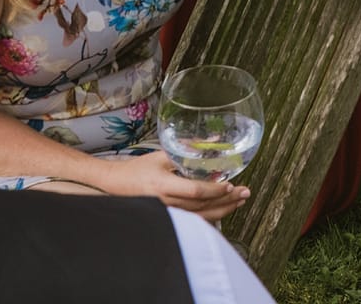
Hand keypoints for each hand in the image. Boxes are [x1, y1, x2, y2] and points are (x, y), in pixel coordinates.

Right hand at [109, 147, 248, 219]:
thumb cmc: (137, 169)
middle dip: (226, 201)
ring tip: (238, 202)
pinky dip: (210, 216)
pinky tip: (221, 210)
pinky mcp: (168, 218)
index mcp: (164, 185)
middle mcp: (166, 202)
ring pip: (200, 217)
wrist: (116, 186)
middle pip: (202, 206)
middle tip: (244, 193)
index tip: (230, 185)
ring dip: (222, 210)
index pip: (195, 191)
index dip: (215, 189)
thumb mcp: (161, 155)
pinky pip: (193, 221)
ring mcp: (167, 213)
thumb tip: (213, 140)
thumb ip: (187, 149)